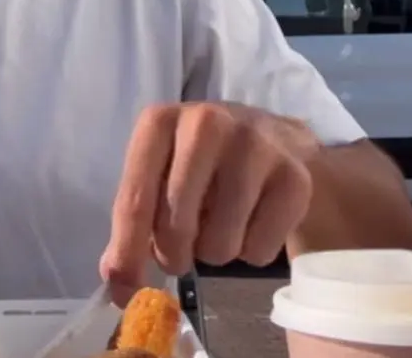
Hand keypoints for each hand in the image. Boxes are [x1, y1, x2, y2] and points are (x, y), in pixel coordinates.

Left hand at [100, 102, 318, 291]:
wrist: (274, 138)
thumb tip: (118, 285)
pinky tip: (252, 221)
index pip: (134, 198)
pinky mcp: (293, 177)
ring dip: (215, 252)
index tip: (125, 289)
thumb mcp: (159, 174)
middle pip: (176, 224)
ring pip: (219, 243)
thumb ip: (133, 224)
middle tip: (180, 252)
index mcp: (159, 122)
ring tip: (219, 225)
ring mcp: (254, 146)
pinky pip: (259, 250)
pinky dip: (251, 252)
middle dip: (174, 254)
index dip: (127, 250)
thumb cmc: (201, 162)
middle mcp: (205, 123)